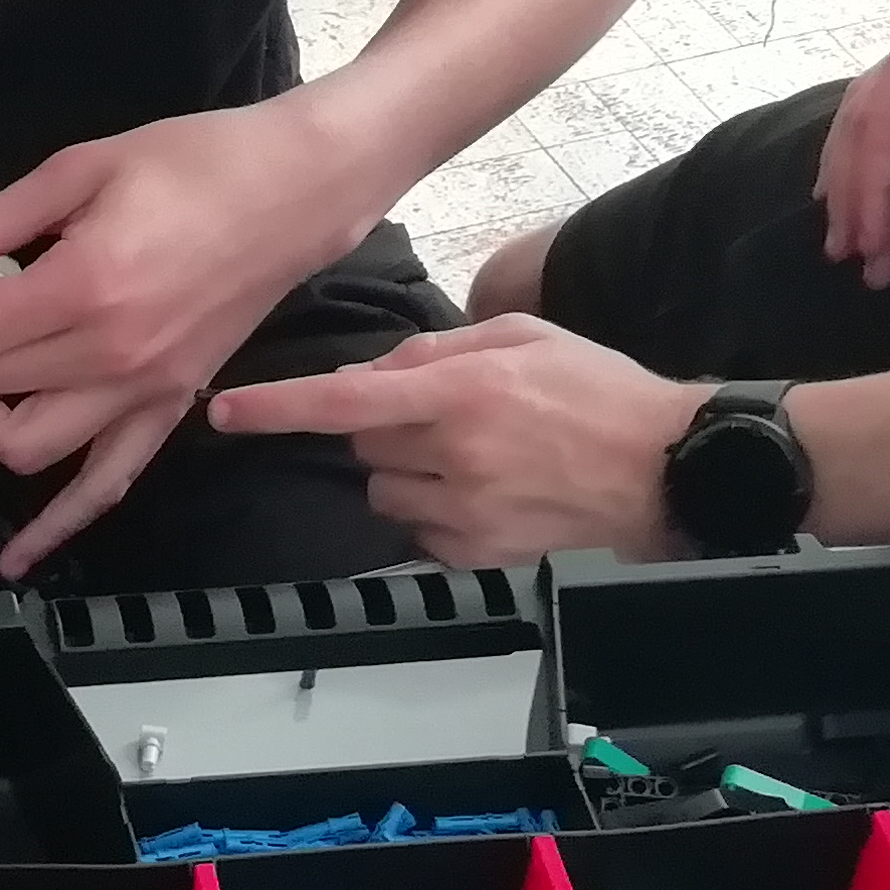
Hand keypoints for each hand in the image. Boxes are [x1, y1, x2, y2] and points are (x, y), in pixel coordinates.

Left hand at [0, 103, 364, 575]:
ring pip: (24, 448)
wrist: (297, 190)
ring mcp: (142, 393)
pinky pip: (105, 485)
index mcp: (87, 288)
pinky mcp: (167, 409)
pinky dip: (59, 523)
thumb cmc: (203, 163)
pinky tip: (20, 552)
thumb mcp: (84, 168)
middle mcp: (112, 356)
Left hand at [207, 318, 700, 567]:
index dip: (277, 407)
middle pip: (362, 441)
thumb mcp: (521, 337)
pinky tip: (487, 492)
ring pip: (384, 490)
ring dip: (406, 471)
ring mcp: (462, 510)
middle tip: (443, 414)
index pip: (344, 399)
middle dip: (383, 424)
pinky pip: (417, 531)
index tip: (226, 412)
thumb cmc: (598, 393)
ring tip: (473, 456)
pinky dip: (434, 511)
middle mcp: (452, 453)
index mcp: (460, 391)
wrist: (663, 468)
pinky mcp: (474, 552)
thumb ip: (440, 347)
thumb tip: (379, 368)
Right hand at [815, 0, 889, 285]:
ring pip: (872, 111)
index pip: (880, 117)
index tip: (875, 245)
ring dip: (858, 175)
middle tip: (856, 263)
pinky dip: (877, 148)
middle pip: (862, 119)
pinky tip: (874, 177)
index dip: (871, 186)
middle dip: (854, 193)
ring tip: (853, 238)